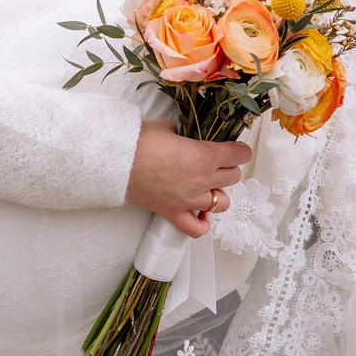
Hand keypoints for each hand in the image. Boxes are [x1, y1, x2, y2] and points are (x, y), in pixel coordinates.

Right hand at [125, 121, 251, 237]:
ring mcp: (189, 200)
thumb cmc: (138, 142)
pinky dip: (202, 223)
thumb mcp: (166, 127)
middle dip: (228, 168)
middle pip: (234, 177)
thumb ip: (182, 134)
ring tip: (207, 186)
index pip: (239, 155)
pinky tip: (200, 213)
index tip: (236, 149)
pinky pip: (197, 228)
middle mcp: (202, 180)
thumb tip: (181, 137)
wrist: (116, 162)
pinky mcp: (173, 213)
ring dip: (218, 193)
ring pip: (223, 202)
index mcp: (204, 156)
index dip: (240, 150)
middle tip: (217, 163)